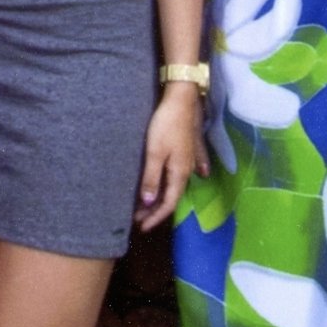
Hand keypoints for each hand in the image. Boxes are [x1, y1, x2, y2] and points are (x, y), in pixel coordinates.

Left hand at [136, 83, 204, 231]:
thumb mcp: (155, 153)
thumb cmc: (166, 125)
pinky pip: (180, 173)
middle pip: (171, 196)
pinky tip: (187, 181)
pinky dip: (173, 183)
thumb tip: (147, 203)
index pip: (168, 204)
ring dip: (161, 197)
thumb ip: (151, 178)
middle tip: (137, 218)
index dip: (155, 217)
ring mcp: (189, 160)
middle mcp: (187, 170)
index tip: (141, 227)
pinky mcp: (187, 149)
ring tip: (147, 204)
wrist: (182, 99)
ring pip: (175, 185)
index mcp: (179, 174)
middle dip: (155, 210)